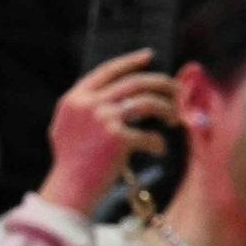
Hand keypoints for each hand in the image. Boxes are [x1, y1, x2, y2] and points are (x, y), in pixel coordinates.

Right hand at [41, 49, 178, 207]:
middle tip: (178, 90)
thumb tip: (114, 94)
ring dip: (166, 109)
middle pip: (134, 82)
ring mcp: (103, 119)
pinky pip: (149, 135)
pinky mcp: (117, 139)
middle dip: (161, 83)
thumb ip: (84, 107)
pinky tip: (158, 149)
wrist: (70, 189)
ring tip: (174, 119)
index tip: (148, 56)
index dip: (130, 62)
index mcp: (75, 98)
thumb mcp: (67, 127)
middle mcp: (89, 104)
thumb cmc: (72, 163)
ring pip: (147, 103)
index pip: (107, 71)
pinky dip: (157, 142)